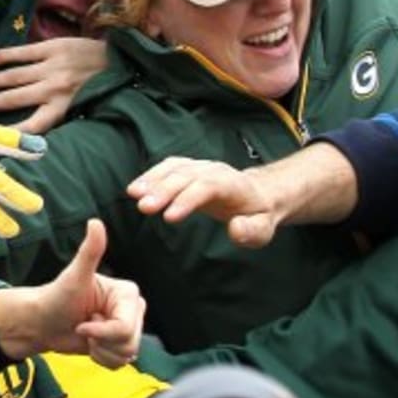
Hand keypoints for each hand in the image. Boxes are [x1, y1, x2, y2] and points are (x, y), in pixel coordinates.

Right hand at [0, 38, 107, 133]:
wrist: (124, 59)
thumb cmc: (101, 89)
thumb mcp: (83, 110)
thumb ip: (59, 118)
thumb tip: (36, 138)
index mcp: (63, 108)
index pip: (32, 126)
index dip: (11, 134)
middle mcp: (55, 89)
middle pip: (15, 99)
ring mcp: (53, 67)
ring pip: (15, 76)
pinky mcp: (54, 48)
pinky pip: (25, 53)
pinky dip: (7, 55)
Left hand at [0, 219, 145, 363]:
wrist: (41, 323)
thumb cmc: (55, 297)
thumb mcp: (73, 277)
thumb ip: (89, 252)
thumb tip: (95, 222)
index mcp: (127, 293)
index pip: (127, 326)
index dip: (103, 331)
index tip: (83, 321)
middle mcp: (131, 309)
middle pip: (130, 342)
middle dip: (102, 341)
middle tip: (83, 326)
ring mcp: (126, 327)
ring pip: (127, 354)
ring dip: (101, 351)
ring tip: (85, 334)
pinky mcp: (118, 343)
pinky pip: (122, 363)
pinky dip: (102, 359)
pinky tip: (89, 344)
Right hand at [127, 156, 280, 246]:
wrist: (257, 192)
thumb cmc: (257, 214)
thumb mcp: (264, 229)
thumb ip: (252, 231)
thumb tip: (235, 228)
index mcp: (233, 184)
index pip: (207, 187)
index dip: (187, 199)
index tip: (168, 217)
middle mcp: (213, 170)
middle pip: (185, 176)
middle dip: (163, 190)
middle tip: (144, 207)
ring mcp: (199, 166)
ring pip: (174, 169)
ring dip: (152, 181)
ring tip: (133, 194)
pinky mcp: (188, 168)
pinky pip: (167, 167)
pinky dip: (150, 175)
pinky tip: (135, 188)